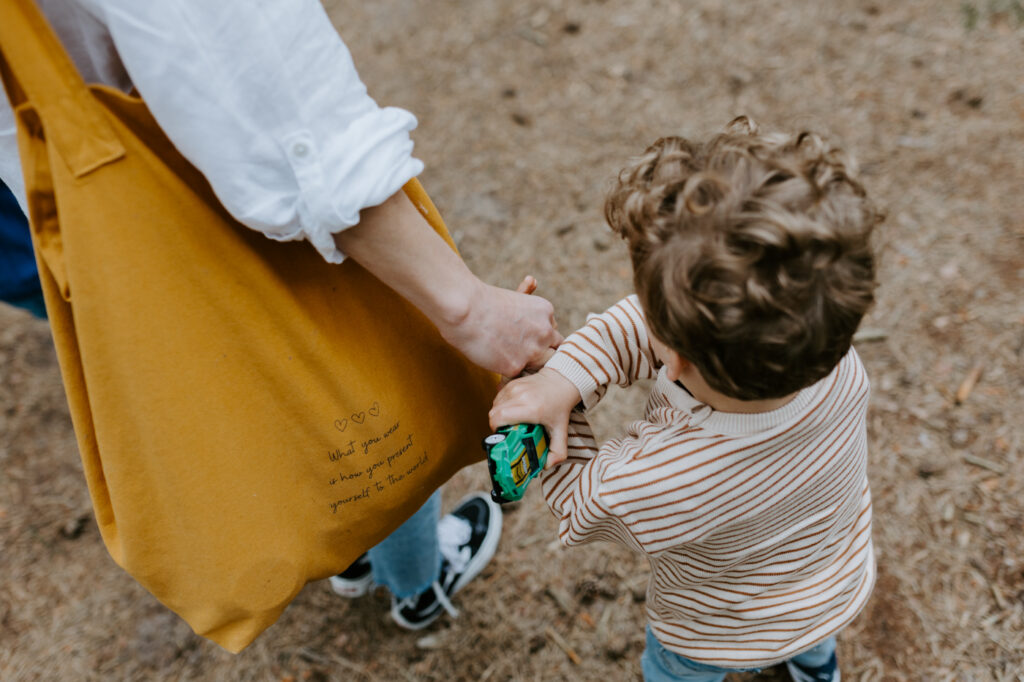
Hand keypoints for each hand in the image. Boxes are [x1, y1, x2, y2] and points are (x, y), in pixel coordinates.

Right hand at [438, 276, 562, 376]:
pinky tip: (492, 362)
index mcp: (546, 311)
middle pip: (554, 352)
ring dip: (528, 367)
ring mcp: (532, 350)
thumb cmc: (480, 301)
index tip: (523, 341)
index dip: (539, 340)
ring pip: (540, 367)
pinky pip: (515, 376)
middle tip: (521, 356)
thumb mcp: (511, 297)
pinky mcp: (516, 365)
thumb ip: (525, 298)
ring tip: (508, 362)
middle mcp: (545, 331)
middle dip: (540, 356)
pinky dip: (504, 371)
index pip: (553, 334)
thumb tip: (533, 281)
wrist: (464, 308)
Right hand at [489, 368, 580, 466]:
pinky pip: (498, 398)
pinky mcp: (512, 383)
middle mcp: (520, 396)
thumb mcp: (561, 430)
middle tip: (506, 432)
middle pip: (493, 413)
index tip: (504, 436)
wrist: (562, 381)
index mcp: (531, 409)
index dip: (497, 429)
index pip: (500, 417)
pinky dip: (500, 406)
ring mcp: (514, 388)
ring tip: (509, 422)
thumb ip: (557, 451)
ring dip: (498, 416)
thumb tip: (546, 466)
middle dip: (496, 425)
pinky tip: (511, 412)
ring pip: (494, 405)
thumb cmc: (560, 405)